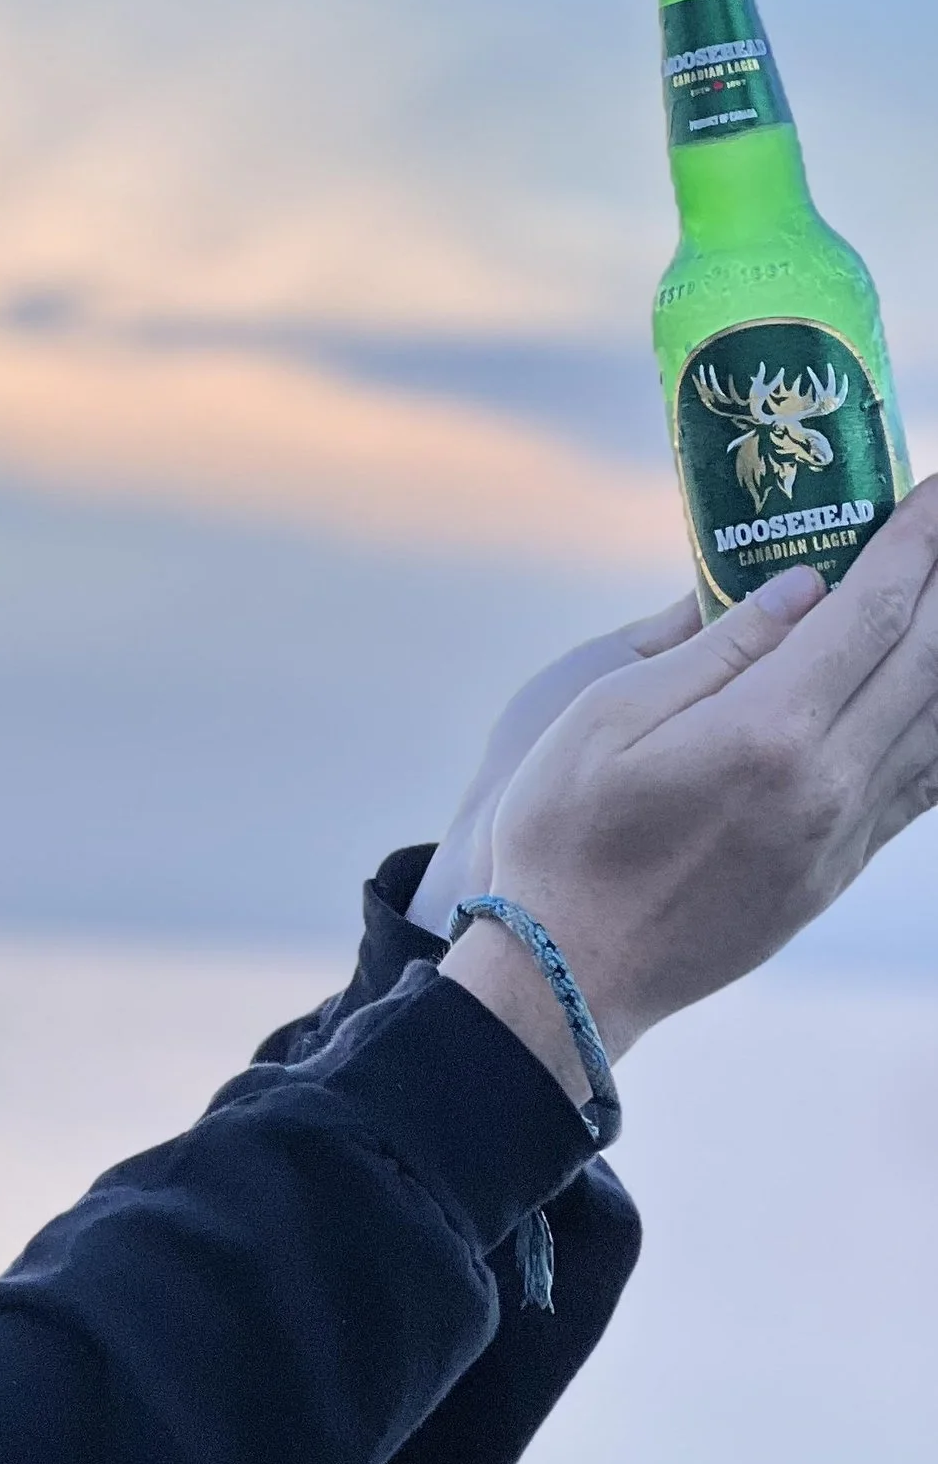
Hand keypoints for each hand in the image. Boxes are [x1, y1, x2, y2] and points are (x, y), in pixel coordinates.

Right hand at [441, 479, 937, 1086]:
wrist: (571, 974)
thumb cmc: (563, 836)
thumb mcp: (604, 717)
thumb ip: (714, 649)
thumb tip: (802, 588)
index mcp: (765, 731)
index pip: (873, 612)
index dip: (917, 541)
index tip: (937, 489)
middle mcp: (826, 780)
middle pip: (927, 657)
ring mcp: (842, 831)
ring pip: (937, 720)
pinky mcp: (839, 866)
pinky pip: (923, 781)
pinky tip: (931, 688)